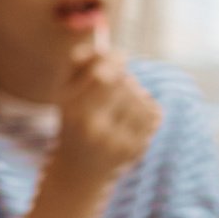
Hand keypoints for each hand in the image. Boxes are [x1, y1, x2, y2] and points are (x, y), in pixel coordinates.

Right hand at [51, 46, 161, 189]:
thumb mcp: (66, 91)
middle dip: (123, 79)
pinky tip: (131, 118)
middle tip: (117, 85)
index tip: (121, 57)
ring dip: (135, 94)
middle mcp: (93, 128)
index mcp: (73, 110)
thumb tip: (100, 47)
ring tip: (121, 105)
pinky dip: (146, 110)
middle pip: (123, 84)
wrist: (80, 170)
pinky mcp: (135, 150)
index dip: (115, 60)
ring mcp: (116, 142)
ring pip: (140, 98)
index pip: (102, 75)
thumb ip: (78, 63)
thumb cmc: (73, 120)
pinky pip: (152, 115)